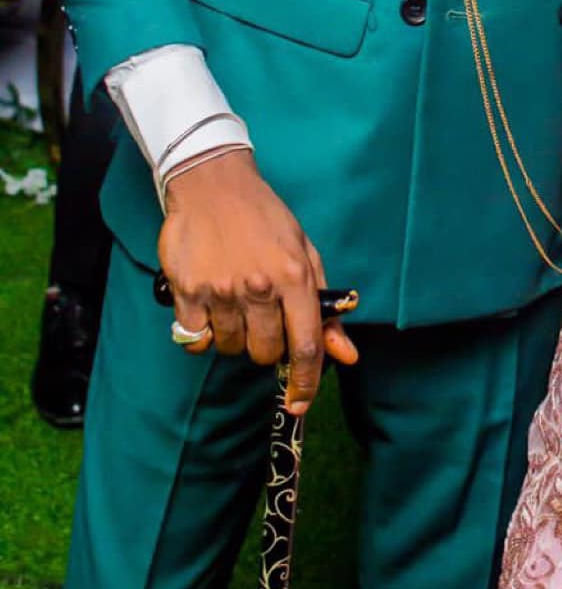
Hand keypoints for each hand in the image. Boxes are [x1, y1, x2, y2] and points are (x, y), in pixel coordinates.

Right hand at [158, 149, 357, 412]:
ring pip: (230, 348)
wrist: (213, 185)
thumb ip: (324, 308)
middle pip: (265, 353)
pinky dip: (202, 334)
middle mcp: (259, 287)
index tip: (300, 403)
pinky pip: (195, 339)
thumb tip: (346, 355)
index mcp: (295, 277)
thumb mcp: (305, 255)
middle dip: (267, 346)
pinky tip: (208, 309)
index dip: (306, 382)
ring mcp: (221, 291)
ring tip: (233, 302)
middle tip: (261, 319)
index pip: (306, 345)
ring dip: (234, 336)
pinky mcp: (188, 291)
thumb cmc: (265, 220)